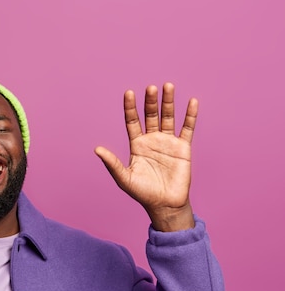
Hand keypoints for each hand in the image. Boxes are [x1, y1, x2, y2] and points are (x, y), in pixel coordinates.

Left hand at [95, 83, 195, 231]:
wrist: (165, 204)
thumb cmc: (142, 193)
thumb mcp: (124, 178)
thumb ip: (112, 163)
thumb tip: (97, 149)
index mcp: (136, 145)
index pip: (132, 121)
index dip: (130, 108)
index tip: (129, 93)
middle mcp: (152, 140)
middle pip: (150, 115)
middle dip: (150, 101)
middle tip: (151, 87)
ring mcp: (168, 142)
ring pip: (168, 117)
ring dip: (168, 102)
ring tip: (168, 86)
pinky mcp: (183, 148)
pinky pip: (187, 128)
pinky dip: (190, 115)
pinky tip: (192, 101)